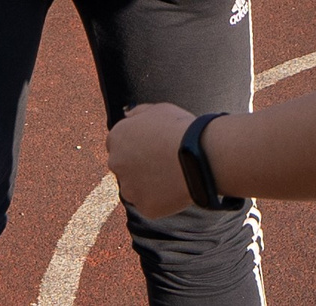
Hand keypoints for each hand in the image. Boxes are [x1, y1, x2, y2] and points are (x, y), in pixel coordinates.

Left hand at [109, 103, 199, 218]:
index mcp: (117, 137)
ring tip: (172, 175)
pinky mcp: (144, 206)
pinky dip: (161, 199)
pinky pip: (150, 204)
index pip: (118, 144)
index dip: (136, 146)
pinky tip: (176, 188)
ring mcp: (129, 187)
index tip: (152, 148)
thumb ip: (138, 113)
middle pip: (123, 167)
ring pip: (135, 189)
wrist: (199, 155)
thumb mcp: (158, 109)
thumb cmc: (180, 129)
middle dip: (138, 166)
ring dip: (148, 184)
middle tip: (162, 163)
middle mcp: (116, 163)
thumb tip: (126, 114)